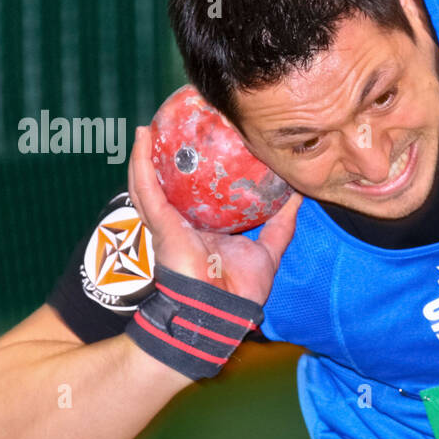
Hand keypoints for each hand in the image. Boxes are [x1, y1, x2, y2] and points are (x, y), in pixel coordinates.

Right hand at [126, 125, 300, 303]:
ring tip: (146, 127)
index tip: (207, 145)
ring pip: (149, 183)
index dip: (199, 173)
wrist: (220, 311)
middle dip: (165, 160)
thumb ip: (281, 224)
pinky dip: (141, 162)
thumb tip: (297, 195)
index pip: (198, 196)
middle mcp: (183, 223)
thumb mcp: (268, 250)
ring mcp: (167, 222)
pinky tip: (141, 137)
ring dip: (145, 154)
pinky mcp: (159, 223)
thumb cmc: (240, 290)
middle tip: (171, 130)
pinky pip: (145, 187)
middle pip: (169, 186)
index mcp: (206, 230)